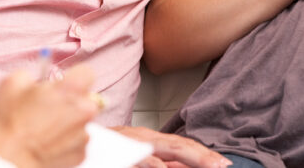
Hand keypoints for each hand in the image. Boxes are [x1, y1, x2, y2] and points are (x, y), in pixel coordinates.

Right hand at [0, 66, 98, 167]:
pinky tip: (48, 142)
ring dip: (68, 123)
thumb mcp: (12, 84)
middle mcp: (84, 110)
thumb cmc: (11, 122)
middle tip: (50, 108)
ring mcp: (84, 134)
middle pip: (86, 99)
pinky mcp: (81, 154)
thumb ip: (30, 76)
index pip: (86, 73)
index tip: (63, 83)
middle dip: (71, 102)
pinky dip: (66, 142)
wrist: (11, 158)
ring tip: (45, 129)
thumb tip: (33, 80)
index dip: (73, 77)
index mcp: (71, 89)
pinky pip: (77, 142)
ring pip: (81, 122)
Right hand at [110, 126, 231, 167]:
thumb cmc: (107, 150)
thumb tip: (180, 167)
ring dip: (190, 157)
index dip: (204, 155)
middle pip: (181, 145)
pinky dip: (154, 162)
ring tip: (209, 165)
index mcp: (152, 141)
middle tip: (223, 165)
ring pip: (167, 148)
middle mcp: (146, 138)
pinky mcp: (121, 149)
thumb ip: (159, 162)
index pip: (183, 146)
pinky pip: (141, 157)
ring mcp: (134, 142)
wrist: (79, 138)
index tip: (224, 164)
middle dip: (204, 156)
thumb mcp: (137, 156)